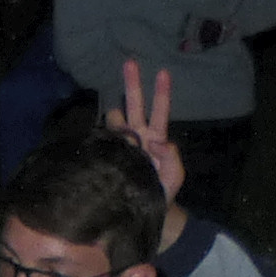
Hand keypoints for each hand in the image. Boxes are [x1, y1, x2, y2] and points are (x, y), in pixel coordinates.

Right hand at [111, 61, 191, 236]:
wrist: (148, 215)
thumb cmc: (163, 193)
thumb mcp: (175, 174)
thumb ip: (171, 155)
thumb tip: (153, 139)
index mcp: (155, 139)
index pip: (159, 111)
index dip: (161, 93)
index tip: (163, 72)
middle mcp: (137, 138)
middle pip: (134, 105)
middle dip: (132, 83)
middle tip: (129, 61)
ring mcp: (122, 147)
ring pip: (115, 121)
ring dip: (115, 116)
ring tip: (117, 124)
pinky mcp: (108, 158)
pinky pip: (104, 141)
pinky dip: (102, 135)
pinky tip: (100, 138)